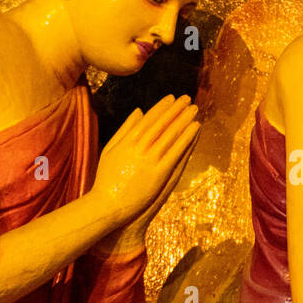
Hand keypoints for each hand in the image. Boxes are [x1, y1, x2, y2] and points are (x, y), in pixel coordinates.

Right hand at [91, 94, 199, 229]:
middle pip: (162, 124)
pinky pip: (177, 152)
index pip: (148, 119)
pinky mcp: (159, 174)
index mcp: (127, 141)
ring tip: (194, 109)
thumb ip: (125, 129)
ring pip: (171, 135)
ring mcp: (150, 160)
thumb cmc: (107, 179)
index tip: (171, 98)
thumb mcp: (111, 150)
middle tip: (187, 98)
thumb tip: (138, 111)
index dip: (161, 107)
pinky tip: (196, 129)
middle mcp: (139, 148)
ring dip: (184, 120)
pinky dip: (187, 139)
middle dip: (175, 109)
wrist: (108, 205)